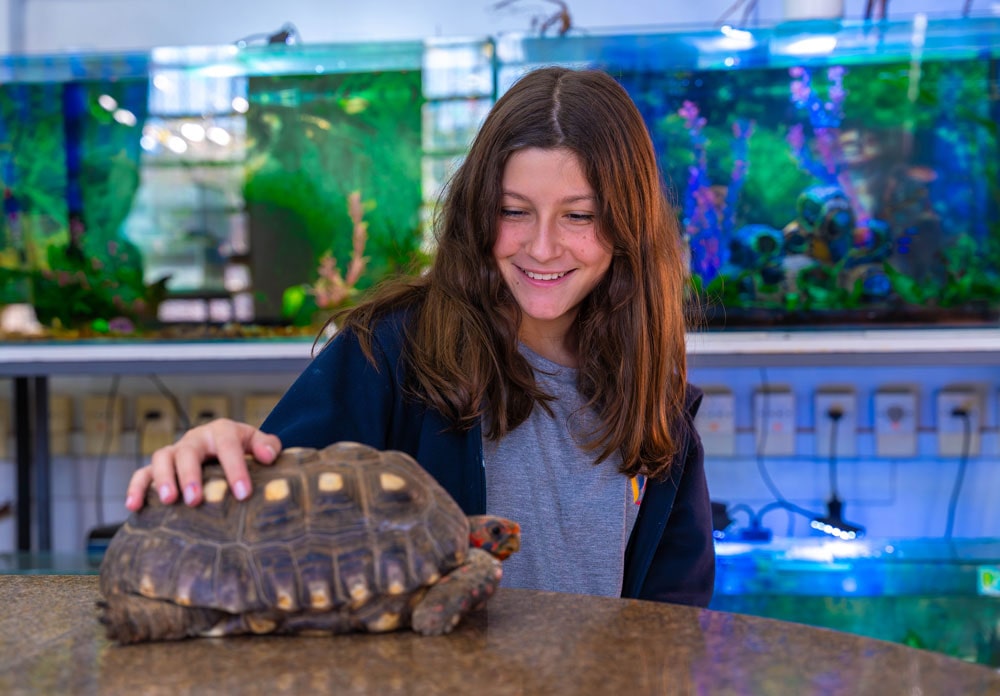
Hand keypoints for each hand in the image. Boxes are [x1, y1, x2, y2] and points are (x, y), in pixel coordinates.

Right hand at [125, 418, 281, 511]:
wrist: (225, 447)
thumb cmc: (244, 450)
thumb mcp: (258, 443)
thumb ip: (268, 445)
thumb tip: (268, 456)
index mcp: (222, 431)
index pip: (228, 445)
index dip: (236, 468)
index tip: (243, 494)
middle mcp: (195, 439)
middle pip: (188, 451)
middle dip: (190, 475)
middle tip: (194, 500)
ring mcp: (175, 452)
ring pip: (161, 459)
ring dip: (162, 479)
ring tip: (168, 501)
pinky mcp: (158, 467)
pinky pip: (141, 474)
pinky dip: (135, 488)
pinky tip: (134, 507)